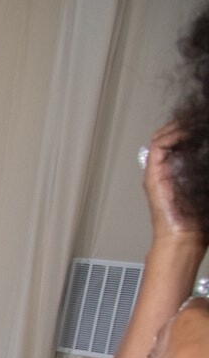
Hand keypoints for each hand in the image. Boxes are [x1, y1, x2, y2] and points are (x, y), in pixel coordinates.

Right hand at [145, 121, 203, 243]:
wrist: (183, 237)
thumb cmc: (196, 219)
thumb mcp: (202, 186)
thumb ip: (201, 168)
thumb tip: (204, 152)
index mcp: (174, 172)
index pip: (175, 142)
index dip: (186, 129)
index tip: (201, 124)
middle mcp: (163, 170)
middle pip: (165, 137)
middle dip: (182, 125)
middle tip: (197, 120)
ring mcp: (157, 172)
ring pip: (160, 137)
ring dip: (177, 127)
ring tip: (192, 124)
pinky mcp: (154, 174)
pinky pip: (159, 145)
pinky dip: (173, 135)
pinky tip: (188, 134)